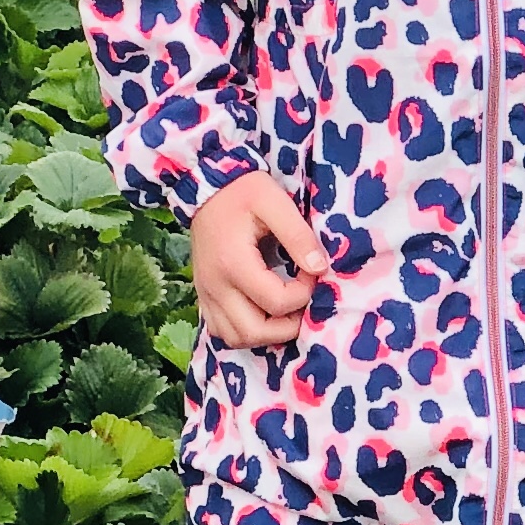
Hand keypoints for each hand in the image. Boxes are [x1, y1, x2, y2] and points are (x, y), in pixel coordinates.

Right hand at [191, 168, 323, 350]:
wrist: (205, 187)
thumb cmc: (242, 191)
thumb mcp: (275, 202)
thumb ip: (299, 236)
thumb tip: (320, 268)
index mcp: (233, 262)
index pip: (277, 301)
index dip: (305, 293)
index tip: (312, 271)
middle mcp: (215, 285)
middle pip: (254, 332)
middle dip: (287, 326)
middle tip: (302, 303)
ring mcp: (206, 293)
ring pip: (235, 338)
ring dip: (265, 334)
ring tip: (284, 311)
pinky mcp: (203, 295)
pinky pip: (221, 331)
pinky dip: (244, 331)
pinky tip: (260, 312)